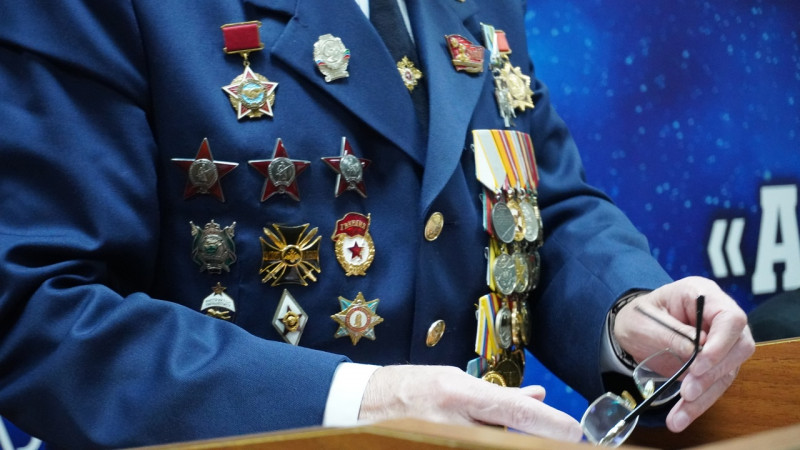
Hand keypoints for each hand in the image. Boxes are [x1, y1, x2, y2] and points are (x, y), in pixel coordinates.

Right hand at [358, 364, 582, 441]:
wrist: (363, 404)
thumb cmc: (412, 387)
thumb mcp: (455, 382)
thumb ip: (497, 396)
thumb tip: (537, 395)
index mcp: (458, 394)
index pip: (515, 410)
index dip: (549, 422)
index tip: (574, 432)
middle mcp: (451, 421)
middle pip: (507, 439)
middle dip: (533, 439)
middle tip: (555, 439)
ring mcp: (439, 441)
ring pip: (491, 446)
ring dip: (507, 440)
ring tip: (499, 429)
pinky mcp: (432, 449)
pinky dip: (487, 443)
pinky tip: (489, 436)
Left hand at [613, 276, 754, 431]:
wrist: (632, 327)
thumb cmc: (638, 316)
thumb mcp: (645, 321)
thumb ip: (671, 334)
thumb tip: (697, 354)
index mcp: (703, 295)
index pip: (730, 318)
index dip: (721, 344)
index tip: (700, 365)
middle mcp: (718, 318)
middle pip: (737, 347)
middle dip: (712, 373)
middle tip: (687, 391)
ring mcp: (720, 342)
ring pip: (727, 372)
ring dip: (704, 396)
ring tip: (679, 415)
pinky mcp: (714, 364)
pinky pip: (713, 385)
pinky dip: (698, 404)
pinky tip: (681, 417)